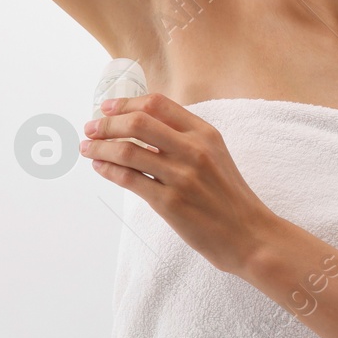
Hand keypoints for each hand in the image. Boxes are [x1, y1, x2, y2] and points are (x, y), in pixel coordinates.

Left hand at [82, 93, 283, 276]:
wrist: (250, 235)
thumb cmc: (229, 196)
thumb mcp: (216, 154)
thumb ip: (185, 138)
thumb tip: (142, 126)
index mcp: (205, 133)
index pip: (157, 104)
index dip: (126, 102)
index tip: (107, 107)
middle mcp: (193, 150)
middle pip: (137, 123)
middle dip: (106, 123)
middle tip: (90, 128)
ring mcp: (181, 177)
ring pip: (128, 152)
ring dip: (100, 148)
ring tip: (87, 148)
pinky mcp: (170, 203)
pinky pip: (129, 180)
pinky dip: (108, 170)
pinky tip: (100, 168)